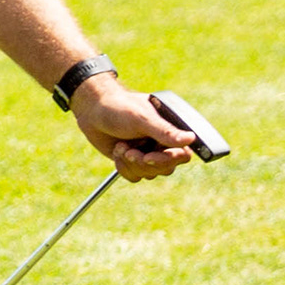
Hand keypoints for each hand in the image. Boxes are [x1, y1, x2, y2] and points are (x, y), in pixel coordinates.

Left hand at [73, 77, 195, 180]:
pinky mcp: (133, 161)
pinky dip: (124, 168)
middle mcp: (163, 143)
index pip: (183, 154)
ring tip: (120, 146)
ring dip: (131, 163)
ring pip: (150, 173)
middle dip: (144, 162)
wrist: (93, 112)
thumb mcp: (142, 119)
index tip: (148, 156)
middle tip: (128, 151)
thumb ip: (165, 131)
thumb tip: (191, 138)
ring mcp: (149, 153)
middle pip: (167, 168)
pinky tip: (117, 151)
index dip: (168, 159)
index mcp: (171, 130)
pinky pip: (135, 176)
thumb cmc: (119, 108)